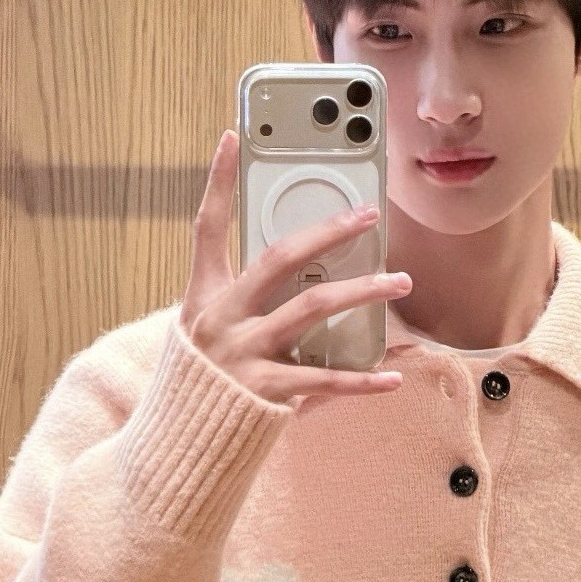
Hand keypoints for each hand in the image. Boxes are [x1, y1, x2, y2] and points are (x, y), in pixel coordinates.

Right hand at [178, 130, 408, 408]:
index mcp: (204, 297)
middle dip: (328, 232)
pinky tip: (393, 375)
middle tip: (368, 215)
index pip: (207, 227)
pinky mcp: (266, 391)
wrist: (180, 445)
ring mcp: (244, 353)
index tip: (233, 136)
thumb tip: (305, 272)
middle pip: (280, 258)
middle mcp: (222, 318)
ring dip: (363, 291)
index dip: (217, 180)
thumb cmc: (204, 382)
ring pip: (313, 308)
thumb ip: (247, 302)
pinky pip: (325, 381)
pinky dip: (363, 380)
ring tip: (400, 282)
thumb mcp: (209, 333)